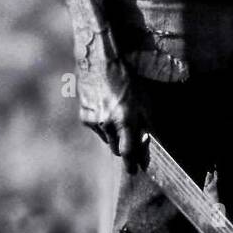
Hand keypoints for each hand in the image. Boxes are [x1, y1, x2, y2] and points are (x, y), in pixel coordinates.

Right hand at [78, 58, 147, 172]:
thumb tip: (148, 141)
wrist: (100, 61)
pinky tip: (105, 108)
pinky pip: (96, 128)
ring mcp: (93, 120)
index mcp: (124, 119)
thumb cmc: (127, 79)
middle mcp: (107, 123)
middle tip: (128, 137)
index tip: (133, 170)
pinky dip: (102, 124)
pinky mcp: (84, 116)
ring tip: (116, 114)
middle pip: (115, 147)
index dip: (131, 163)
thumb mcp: (144, 99)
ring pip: (105, 138)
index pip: (127, 151)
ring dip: (112, 133)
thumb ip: (147, 123)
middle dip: (122, 146)